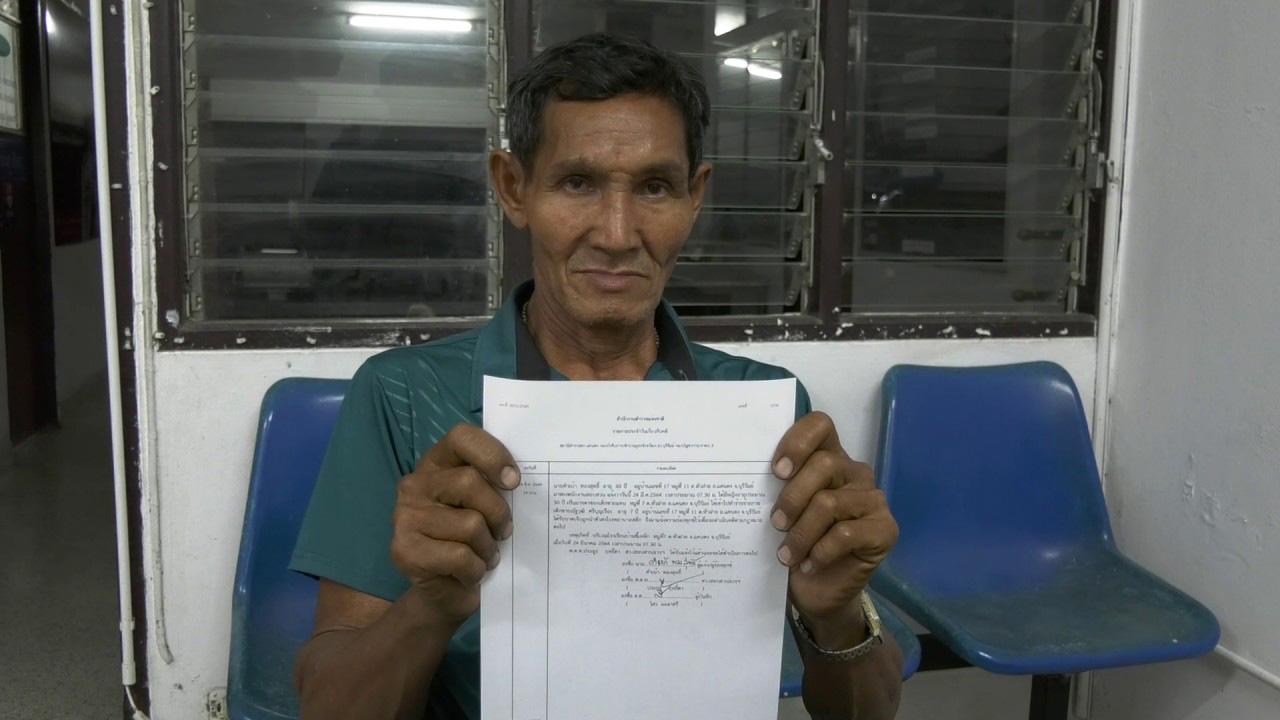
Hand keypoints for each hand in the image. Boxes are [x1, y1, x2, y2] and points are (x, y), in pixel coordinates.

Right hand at [390, 424, 519, 624]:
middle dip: (498, 512)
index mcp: (437, 463)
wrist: (444, 592)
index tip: (514, 482)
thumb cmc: (472, 541)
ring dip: (488, 548)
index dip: (492, 455)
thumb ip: (495, 486)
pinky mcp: (404, 550)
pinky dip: (475, 569)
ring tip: (485, 556)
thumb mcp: (485, 506)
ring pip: (469, 524)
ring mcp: (405, 517)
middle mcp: (415, 484)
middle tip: (503, 532)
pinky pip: (459, 556)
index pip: (462, 437)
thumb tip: (519, 479)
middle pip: (469, 482)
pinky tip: (470, 573)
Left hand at [770, 412, 897, 641]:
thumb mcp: (782, 513)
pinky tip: (808, 565)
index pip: (820, 425)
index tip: (776, 472)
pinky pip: (846, 533)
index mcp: (829, 457)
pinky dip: (820, 552)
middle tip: (775, 523)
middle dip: (792, 497)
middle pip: (824, 465)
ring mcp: (873, 500)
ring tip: (785, 555)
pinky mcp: (885, 529)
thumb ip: (777, 489)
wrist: (817, 593)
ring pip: (829, 503)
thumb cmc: (795, 544)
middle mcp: (854, 472)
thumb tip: (748, 475)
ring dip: (800, 533)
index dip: (797, 442)